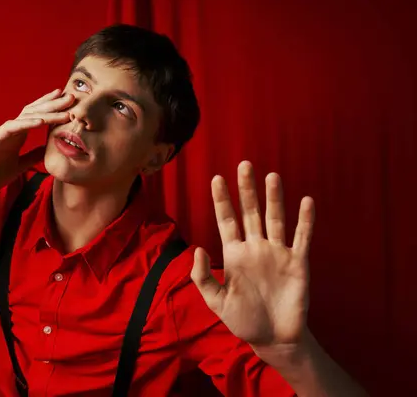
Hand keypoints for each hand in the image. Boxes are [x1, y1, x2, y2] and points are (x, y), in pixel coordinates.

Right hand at [0, 89, 73, 193]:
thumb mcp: (19, 165)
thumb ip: (33, 156)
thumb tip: (48, 150)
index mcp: (18, 135)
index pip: (37, 116)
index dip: (52, 107)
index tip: (68, 101)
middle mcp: (12, 130)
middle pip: (35, 111)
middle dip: (54, 104)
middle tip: (72, 96)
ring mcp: (3, 133)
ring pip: (27, 117)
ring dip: (47, 111)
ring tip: (64, 107)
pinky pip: (13, 128)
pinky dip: (27, 123)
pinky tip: (41, 120)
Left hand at [191, 161, 314, 354]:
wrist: (273, 339)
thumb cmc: (243, 320)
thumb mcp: (215, 302)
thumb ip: (202, 277)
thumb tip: (197, 248)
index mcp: (234, 254)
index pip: (226, 220)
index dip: (221, 200)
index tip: (216, 178)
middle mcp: (255, 247)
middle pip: (250, 212)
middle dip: (246, 190)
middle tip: (244, 165)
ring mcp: (277, 253)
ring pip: (275, 219)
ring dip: (274, 198)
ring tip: (271, 176)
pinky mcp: (297, 262)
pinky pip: (301, 237)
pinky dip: (305, 220)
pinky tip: (306, 201)